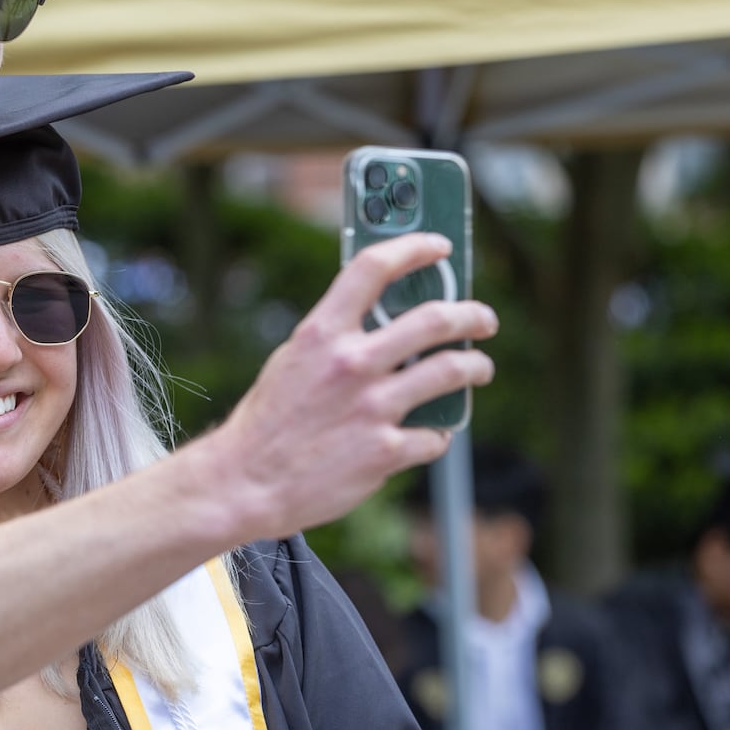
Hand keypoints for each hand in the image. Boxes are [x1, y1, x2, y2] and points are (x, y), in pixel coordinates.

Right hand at [212, 232, 496, 538]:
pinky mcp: (385, 452)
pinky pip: (434, 435)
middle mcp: (351, 363)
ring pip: (450, 371)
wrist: (246, 482)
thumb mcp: (293, 360)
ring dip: (475, 367)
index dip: (413, 249)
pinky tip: (432, 434)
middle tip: (483, 318)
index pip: (373, 268)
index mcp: (322, 333)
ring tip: (479, 368)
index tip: (438, 248)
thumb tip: (380, 317)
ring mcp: (372, 408)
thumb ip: (334, 336)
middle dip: (471, 314)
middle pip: (433, 319)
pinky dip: (438, 434)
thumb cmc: (268, 421)